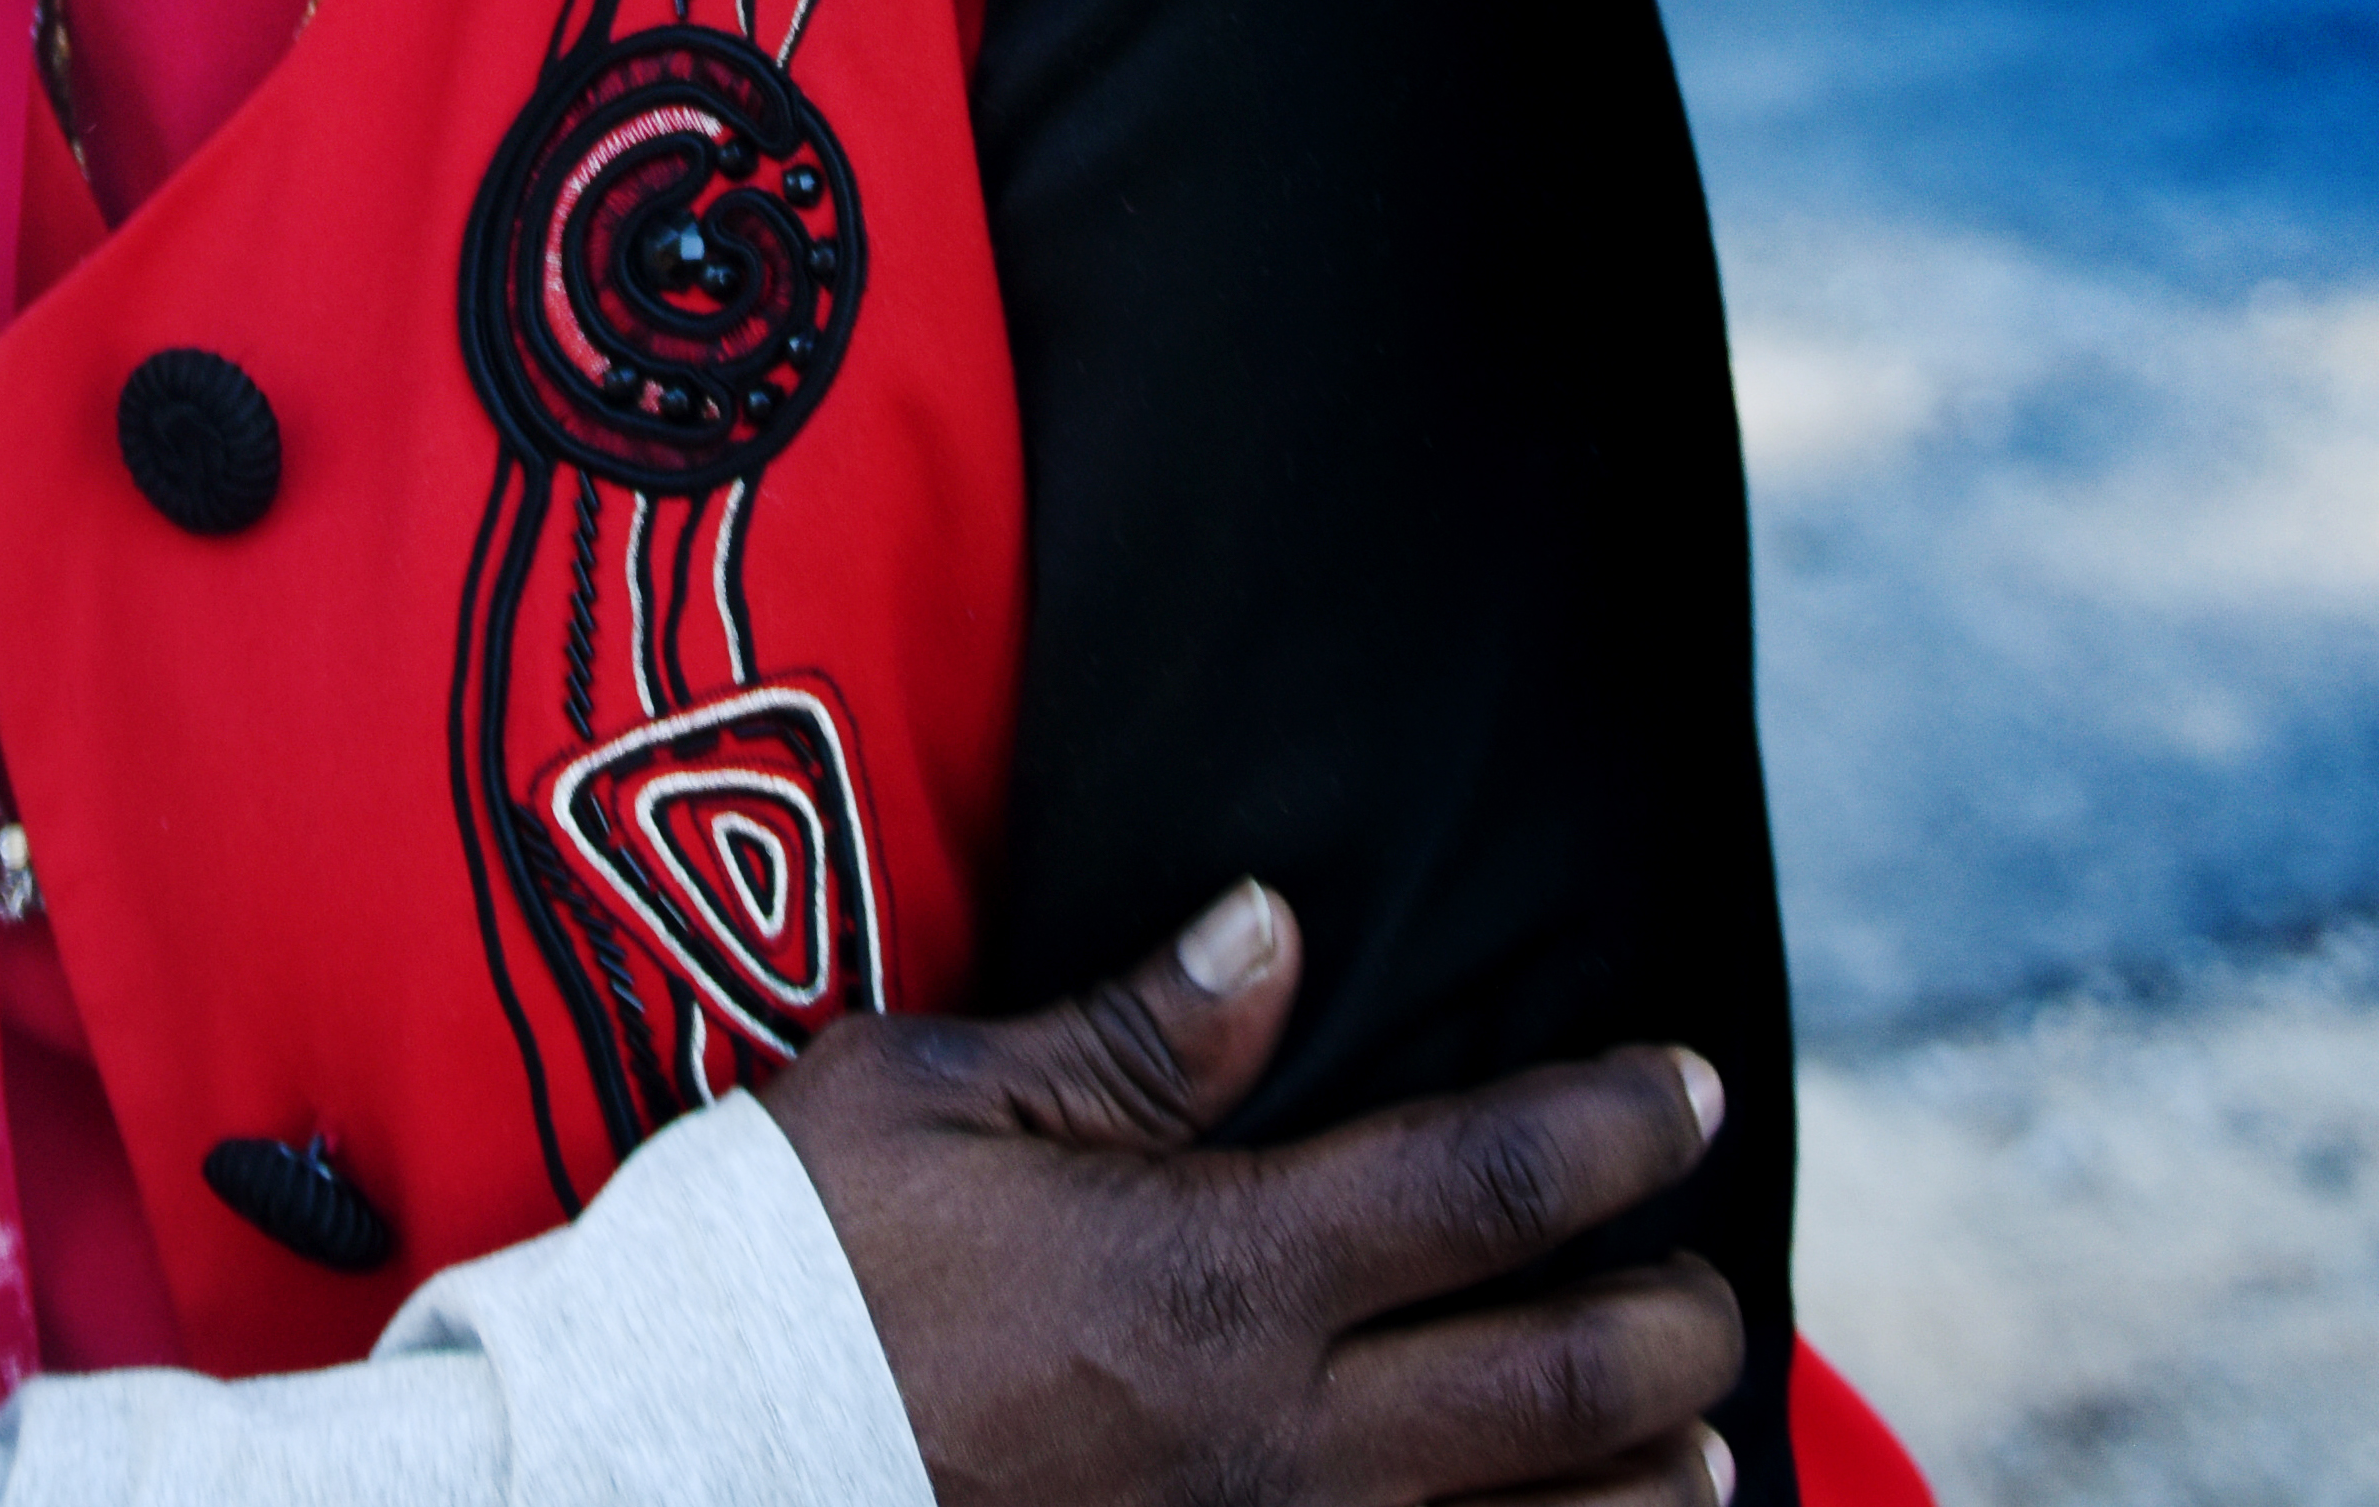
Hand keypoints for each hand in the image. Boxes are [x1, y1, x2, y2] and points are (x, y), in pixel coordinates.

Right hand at [756, 881, 1741, 1506]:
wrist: (673, 1457)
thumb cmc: (787, 1263)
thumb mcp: (933, 1098)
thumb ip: (1132, 1035)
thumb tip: (1276, 928)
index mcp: (1208, 1269)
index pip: (1481, 1186)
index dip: (1609, 1129)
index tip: (1685, 1086)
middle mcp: (1270, 1436)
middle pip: (1557, 1388)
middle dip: (1670, 1329)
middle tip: (1706, 1288)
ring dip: (1639, 1491)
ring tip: (1693, 1450)